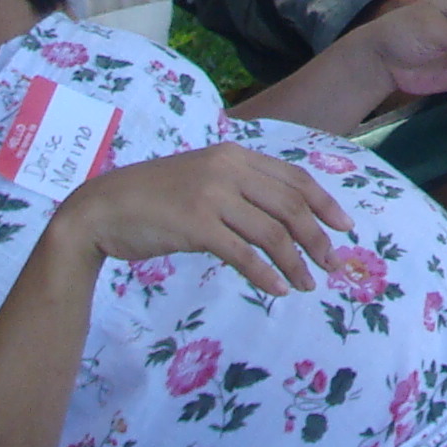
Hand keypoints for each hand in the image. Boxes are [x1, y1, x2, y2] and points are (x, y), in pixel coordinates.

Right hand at [55, 143, 349, 294]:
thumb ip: (239, 189)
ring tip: (307, 284)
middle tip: (332, 264)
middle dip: (318, 237)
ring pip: (272, 232)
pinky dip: (266, 274)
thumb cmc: (153, 199)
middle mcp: (228, 170)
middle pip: (291, 206)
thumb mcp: (203, 180)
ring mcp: (212, 196)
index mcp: (235, 156)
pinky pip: (243, 254)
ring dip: (296, 262)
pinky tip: (277, 290)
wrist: (101, 210)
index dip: (325, 202)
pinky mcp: (196, 226)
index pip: (294, 178)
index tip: (345, 226)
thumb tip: (283, 219)